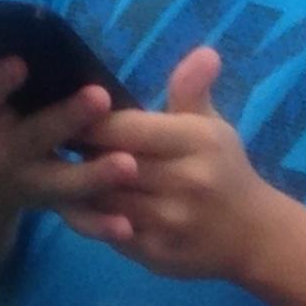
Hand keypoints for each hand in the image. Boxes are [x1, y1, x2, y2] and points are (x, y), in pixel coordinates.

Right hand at [0, 49, 134, 228]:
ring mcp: (30, 185)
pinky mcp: (53, 206)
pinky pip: (79, 219)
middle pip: (35, 137)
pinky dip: (101, 225)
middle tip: (100, 97)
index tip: (19, 63)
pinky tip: (126, 225)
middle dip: (67, 119)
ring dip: (95, 176)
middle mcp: (4, 156)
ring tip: (128, 165)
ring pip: (63, 184)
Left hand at [76, 49, 287, 280]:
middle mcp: (185, 181)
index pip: (128, 128)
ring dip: (76, 185)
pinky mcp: (155, 253)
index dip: (91, 121)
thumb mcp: (214, 127)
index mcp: (198, 142)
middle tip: (50, 139)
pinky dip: (87, 217)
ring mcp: (169, 221)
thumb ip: (192, 91)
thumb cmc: (225, 171)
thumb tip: (204, 52)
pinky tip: (75, 201)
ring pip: (102, 199)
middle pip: (110, 163)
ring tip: (55, 168)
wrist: (254, 236)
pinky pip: (106, 231)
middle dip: (79, 152)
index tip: (68, 112)